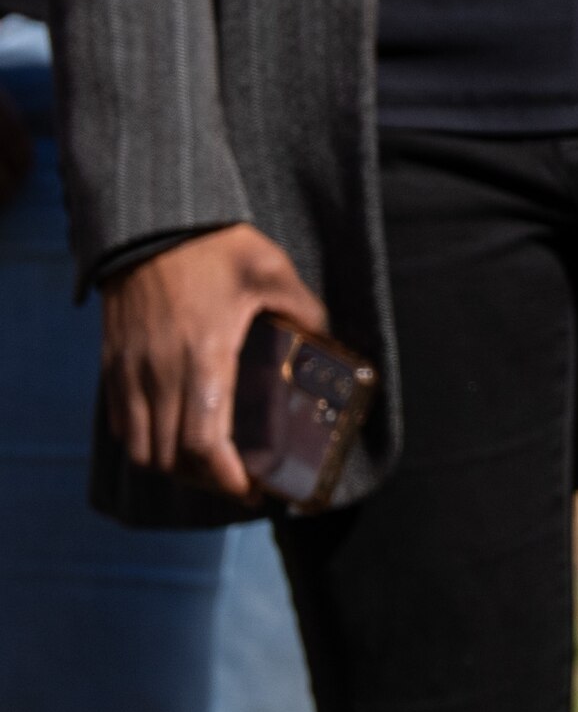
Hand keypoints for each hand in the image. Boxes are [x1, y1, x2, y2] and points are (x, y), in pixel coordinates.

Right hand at [100, 224, 330, 502]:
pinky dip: (143, 441)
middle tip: (238, 481)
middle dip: (204, 479)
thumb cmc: (215, 246)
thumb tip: (330, 341)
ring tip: (207, 465)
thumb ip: (305, 311)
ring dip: (171, 465)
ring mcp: (130, 369)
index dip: (225, 478)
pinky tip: (172, 435)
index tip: (249, 490)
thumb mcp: (273, 273)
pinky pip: (120, 421)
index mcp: (204, 356)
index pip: (202, 442)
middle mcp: (159, 372)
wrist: (151, 221)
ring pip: (139, 446)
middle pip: (169, 456)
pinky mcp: (112, 361)